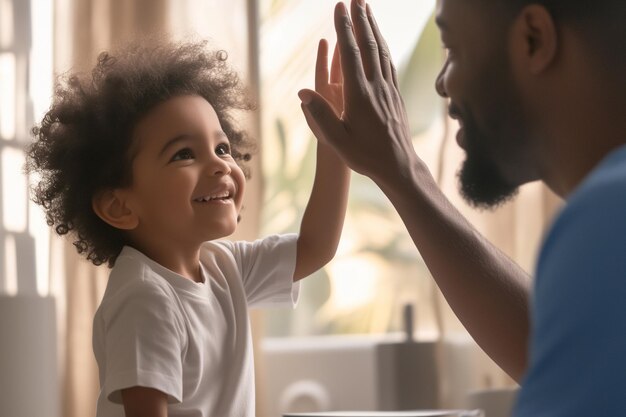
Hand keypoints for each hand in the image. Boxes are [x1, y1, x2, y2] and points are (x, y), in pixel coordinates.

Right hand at [298, 0, 419, 186]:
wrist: (399, 166)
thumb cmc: (365, 156)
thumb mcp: (337, 140)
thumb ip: (320, 116)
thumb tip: (303, 92)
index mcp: (360, 95)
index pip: (352, 54)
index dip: (345, 28)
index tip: (339, 7)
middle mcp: (376, 86)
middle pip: (369, 45)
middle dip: (361, 18)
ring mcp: (388, 89)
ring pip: (382, 51)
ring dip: (373, 27)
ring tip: (367, 9)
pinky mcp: (395, 94)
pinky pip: (389, 63)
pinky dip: (383, 45)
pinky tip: (380, 40)